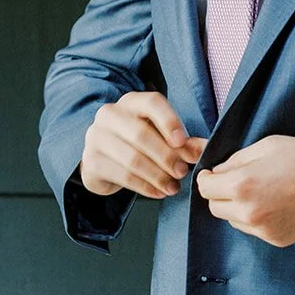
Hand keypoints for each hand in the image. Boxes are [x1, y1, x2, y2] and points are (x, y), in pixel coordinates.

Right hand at [80, 90, 206, 200]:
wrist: (103, 160)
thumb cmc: (137, 143)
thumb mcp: (160, 136)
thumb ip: (183, 142)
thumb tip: (203, 149)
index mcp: (131, 102)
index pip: (151, 103)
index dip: (169, 121)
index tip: (182, 142)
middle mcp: (109, 115)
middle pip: (141, 133)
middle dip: (166, 156)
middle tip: (183, 171)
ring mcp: (96, 137)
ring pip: (132, 158)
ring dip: (158, 175)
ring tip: (173, 186)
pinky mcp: (91, 162)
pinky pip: (123, 176)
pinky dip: (145, 187)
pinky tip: (158, 192)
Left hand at [196, 135, 294, 247]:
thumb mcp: (267, 145)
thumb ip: (236, 160)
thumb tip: (218, 173)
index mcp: (242, 185)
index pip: (205, 188)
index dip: (208, 178)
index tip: (214, 174)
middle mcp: (248, 212)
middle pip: (215, 207)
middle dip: (220, 193)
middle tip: (238, 181)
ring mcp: (263, 229)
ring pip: (233, 220)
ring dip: (238, 207)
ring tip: (261, 191)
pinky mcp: (276, 239)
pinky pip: (253, 229)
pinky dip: (256, 217)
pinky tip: (275, 203)